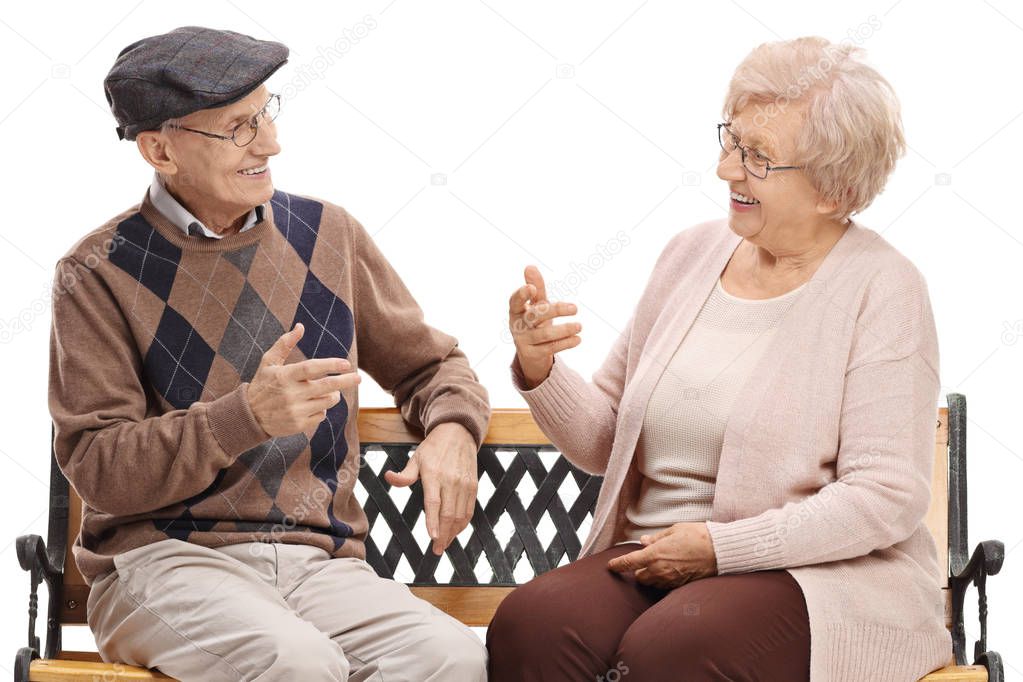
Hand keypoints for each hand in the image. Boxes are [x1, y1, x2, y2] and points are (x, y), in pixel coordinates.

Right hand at [247, 322, 361, 436]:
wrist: (249, 416)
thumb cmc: (262, 385)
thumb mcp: (268, 362)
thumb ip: (285, 344)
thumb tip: (301, 326)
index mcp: (285, 376)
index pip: (312, 368)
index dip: (331, 364)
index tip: (346, 364)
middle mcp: (291, 393)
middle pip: (327, 386)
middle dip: (346, 381)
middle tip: (358, 378)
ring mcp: (295, 410)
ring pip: (328, 401)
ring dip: (334, 394)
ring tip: (329, 391)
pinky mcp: (298, 424)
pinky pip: (321, 415)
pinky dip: (322, 409)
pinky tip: (312, 405)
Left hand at [384, 422, 477, 555]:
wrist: (458, 433)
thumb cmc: (434, 448)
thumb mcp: (416, 458)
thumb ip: (404, 474)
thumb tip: (388, 477)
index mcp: (434, 475)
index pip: (434, 503)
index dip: (434, 522)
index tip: (433, 537)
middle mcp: (451, 481)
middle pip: (448, 514)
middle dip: (443, 535)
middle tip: (437, 550)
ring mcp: (464, 484)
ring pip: (460, 515)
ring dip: (453, 533)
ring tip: (444, 544)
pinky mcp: (473, 486)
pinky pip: (469, 510)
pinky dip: (463, 524)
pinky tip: (455, 532)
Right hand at [508, 265, 581, 388]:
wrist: (532, 353)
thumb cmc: (535, 322)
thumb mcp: (536, 304)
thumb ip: (536, 286)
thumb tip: (530, 266)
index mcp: (516, 310)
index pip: (515, 301)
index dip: (522, 294)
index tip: (533, 288)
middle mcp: (517, 325)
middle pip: (534, 316)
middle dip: (555, 310)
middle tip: (575, 307)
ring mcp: (523, 341)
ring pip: (543, 334)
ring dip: (563, 330)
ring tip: (580, 326)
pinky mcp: (532, 355)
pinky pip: (550, 348)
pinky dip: (565, 343)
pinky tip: (578, 338)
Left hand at [607, 522, 717, 588]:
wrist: (719, 551)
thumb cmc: (697, 536)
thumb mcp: (673, 531)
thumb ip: (656, 538)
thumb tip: (644, 542)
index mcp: (654, 555)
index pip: (629, 563)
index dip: (617, 565)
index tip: (610, 566)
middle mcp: (659, 570)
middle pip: (640, 577)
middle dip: (639, 571)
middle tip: (645, 560)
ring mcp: (670, 580)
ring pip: (652, 583)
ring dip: (651, 576)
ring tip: (659, 565)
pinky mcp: (680, 585)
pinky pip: (665, 586)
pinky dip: (663, 580)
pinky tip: (670, 571)